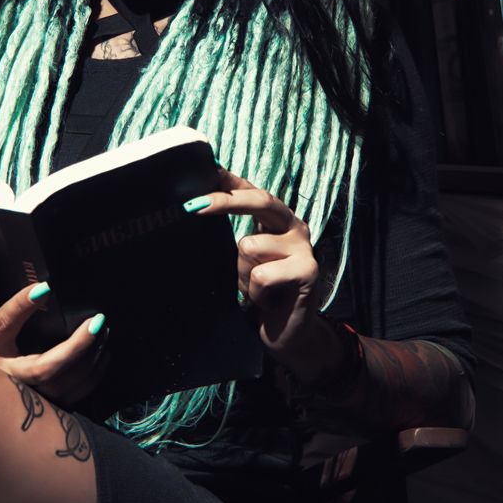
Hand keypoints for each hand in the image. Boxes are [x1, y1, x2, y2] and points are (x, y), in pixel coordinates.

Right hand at [0, 251, 107, 407]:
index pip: (4, 324)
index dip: (22, 306)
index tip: (45, 288)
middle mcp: (7, 376)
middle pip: (44, 368)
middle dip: (74, 347)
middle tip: (96, 322)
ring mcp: (27, 396)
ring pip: (63, 383)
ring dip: (87, 358)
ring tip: (101, 331)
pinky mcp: (43, 407)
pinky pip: (74, 395)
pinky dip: (92, 376)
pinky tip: (103, 355)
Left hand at [189, 169, 321, 366]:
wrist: (286, 333)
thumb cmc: (260, 293)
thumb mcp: (241, 261)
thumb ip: (230, 236)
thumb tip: (197, 211)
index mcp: (275, 220)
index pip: (251, 190)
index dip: (229, 179)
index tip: (206, 168)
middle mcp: (293, 225)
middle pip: (260, 200)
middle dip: (224, 201)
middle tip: (193, 207)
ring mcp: (303, 246)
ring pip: (250, 246)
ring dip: (242, 274)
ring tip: (255, 289)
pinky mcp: (309, 269)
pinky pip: (262, 274)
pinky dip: (255, 292)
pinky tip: (267, 300)